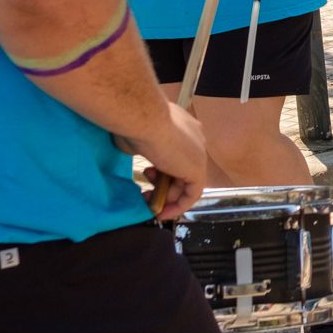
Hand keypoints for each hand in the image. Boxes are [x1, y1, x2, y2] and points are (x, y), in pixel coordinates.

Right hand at [121, 103, 208, 220]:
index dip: (163, 168)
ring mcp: (199, 153)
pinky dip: (179, 205)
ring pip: (186, 182)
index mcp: (183, 126)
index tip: (147, 176)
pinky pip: (193, 192)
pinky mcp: (198, 169)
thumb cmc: (134, 124)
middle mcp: (195, 138)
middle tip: (144, 193)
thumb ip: (140, 146)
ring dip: (167, 197)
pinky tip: (162, 213)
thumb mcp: (136, 136)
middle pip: (182, 168)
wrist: (143, 120)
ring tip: (148, 201)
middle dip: (163, 185)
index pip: (178, 153)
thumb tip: (133, 150)